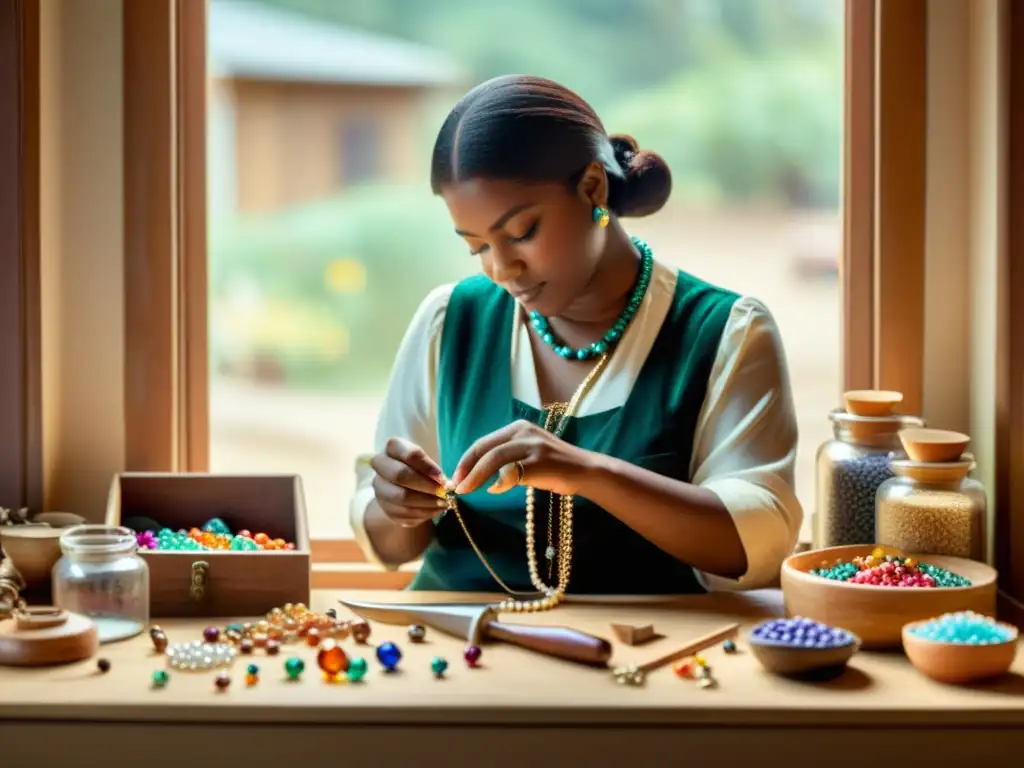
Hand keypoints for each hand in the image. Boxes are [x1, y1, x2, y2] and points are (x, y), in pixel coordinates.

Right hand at [370, 438, 447, 527]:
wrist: (402, 486)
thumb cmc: (419, 469)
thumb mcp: (427, 463)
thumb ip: (435, 471)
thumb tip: (448, 485)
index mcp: (393, 447)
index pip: (409, 454)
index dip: (427, 467)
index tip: (443, 478)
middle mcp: (380, 465)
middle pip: (400, 475)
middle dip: (426, 485)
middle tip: (443, 492)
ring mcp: (379, 487)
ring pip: (401, 497)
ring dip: (426, 502)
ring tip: (443, 503)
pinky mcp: (384, 507)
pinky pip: (403, 513)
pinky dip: (422, 513)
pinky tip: (435, 510)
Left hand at [451, 420, 596, 496]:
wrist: (586, 470)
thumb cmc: (554, 465)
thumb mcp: (527, 452)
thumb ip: (506, 457)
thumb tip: (478, 474)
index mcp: (517, 427)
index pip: (484, 443)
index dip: (466, 460)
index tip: (456, 477)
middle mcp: (524, 431)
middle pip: (486, 449)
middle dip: (467, 468)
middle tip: (456, 485)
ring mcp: (533, 446)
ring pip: (495, 459)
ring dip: (477, 476)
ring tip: (466, 490)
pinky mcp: (541, 462)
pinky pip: (512, 473)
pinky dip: (499, 483)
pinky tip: (495, 490)